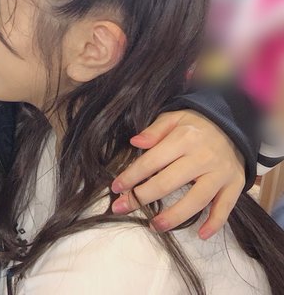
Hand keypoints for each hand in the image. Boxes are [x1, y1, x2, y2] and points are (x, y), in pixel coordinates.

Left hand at [110, 110, 244, 238]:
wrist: (234, 124)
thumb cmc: (196, 124)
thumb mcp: (174, 117)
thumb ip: (154, 130)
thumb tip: (135, 142)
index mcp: (184, 138)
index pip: (152, 161)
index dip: (132, 176)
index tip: (116, 188)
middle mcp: (203, 157)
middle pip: (169, 183)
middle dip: (142, 198)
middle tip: (122, 208)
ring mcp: (221, 172)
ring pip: (197, 200)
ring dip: (174, 217)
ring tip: (154, 226)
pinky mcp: (236, 184)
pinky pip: (226, 207)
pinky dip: (215, 223)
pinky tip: (200, 234)